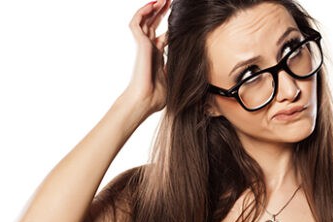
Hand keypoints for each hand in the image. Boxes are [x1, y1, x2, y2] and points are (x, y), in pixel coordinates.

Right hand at [123, 0, 170, 115]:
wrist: (145, 101)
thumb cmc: (157, 96)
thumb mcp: (174, 79)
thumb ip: (179, 69)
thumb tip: (195, 68)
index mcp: (157, 57)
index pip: (163, 36)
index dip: (170, 25)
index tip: (179, 17)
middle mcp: (149, 49)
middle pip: (154, 24)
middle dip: (161, 12)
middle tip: (169, 1)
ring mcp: (144, 46)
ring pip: (145, 20)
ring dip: (152, 8)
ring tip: (161, 0)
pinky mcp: (140, 44)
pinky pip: (136, 23)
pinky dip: (142, 12)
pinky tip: (151, 5)